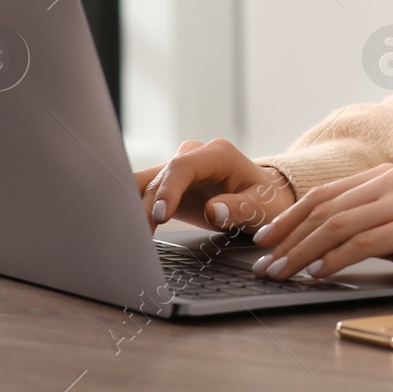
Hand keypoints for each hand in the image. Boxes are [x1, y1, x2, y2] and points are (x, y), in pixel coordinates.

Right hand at [135, 138, 295, 231]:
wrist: (265, 196)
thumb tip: (213, 211)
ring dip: (132, 208)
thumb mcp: (262, 206)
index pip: (183, 167)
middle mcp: (194, 155)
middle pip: (160, 177)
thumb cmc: (266, 199)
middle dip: (144, 206)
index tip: (160, 216)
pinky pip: (144, 192)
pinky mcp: (169, 183)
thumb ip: (240, 208)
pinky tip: (126, 230)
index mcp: (218, 154)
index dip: (168, 190)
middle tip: (136, 238)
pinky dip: (132, 209)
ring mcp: (179, 167)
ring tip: (126, 237)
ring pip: (145, 184)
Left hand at [248, 163, 392, 281]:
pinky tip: (317, 274)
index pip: (325, 194)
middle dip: (287, 236)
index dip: (290, 216)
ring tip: (282, 272)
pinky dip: (333, 258)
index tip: (266, 239)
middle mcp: (391, 180)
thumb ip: (370, 223)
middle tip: (265, 262)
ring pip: (337, 224)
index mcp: (386, 175)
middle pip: (324, 207)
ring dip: (302, 251)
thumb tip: (325, 245)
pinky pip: (363, 241)